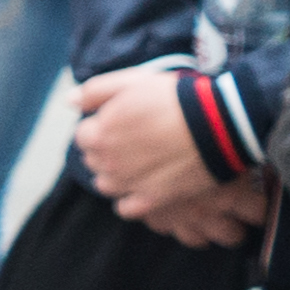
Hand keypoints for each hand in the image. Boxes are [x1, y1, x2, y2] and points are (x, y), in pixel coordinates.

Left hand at [67, 66, 263, 240]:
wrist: (220, 124)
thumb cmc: (177, 98)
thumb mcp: (133, 81)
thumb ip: (96, 91)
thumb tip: (69, 101)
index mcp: (99, 133)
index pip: (83, 135)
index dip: (102, 126)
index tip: (123, 121)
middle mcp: (107, 162)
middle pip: (94, 159)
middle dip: (108, 150)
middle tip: (137, 139)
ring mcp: (129, 183)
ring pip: (107, 184)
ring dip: (117, 174)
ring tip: (142, 161)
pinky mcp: (152, 199)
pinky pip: (126, 208)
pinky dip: (131, 199)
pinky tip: (146, 185)